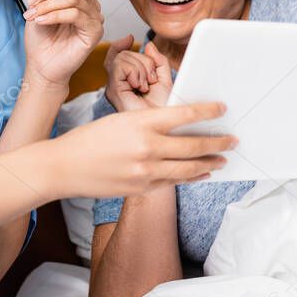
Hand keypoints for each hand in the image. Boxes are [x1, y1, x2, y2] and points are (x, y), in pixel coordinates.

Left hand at [22, 0, 103, 87]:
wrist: (41, 65)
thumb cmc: (41, 39)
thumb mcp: (40, 5)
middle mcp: (89, 3)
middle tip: (32, 2)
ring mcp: (94, 17)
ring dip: (47, 6)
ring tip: (33, 16)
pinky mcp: (95, 31)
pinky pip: (75, 14)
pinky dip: (54, 15)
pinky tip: (41, 21)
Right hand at [48, 102, 236, 196]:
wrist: (64, 167)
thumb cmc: (90, 139)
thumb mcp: (120, 119)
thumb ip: (149, 122)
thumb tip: (178, 123)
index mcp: (141, 122)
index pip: (184, 114)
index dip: (207, 111)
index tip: (222, 108)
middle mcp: (147, 146)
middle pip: (193, 144)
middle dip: (217, 142)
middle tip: (233, 140)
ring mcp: (145, 170)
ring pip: (188, 168)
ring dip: (209, 163)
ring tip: (222, 159)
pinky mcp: (141, 188)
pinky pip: (174, 183)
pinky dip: (191, 177)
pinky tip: (201, 174)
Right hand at [104, 37, 172, 111]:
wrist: (165, 127)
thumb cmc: (163, 111)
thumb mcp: (164, 80)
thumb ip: (158, 61)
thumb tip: (149, 45)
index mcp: (125, 81)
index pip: (116, 55)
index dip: (121, 44)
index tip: (130, 38)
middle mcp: (117, 83)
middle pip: (123, 53)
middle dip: (143, 61)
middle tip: (151, 79)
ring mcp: (114, 86)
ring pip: (122, 58)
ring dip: (141, 68)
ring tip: (146, 85)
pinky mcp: (114, 89)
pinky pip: (121, 66)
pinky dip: (135, 72)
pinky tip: (140, 86)